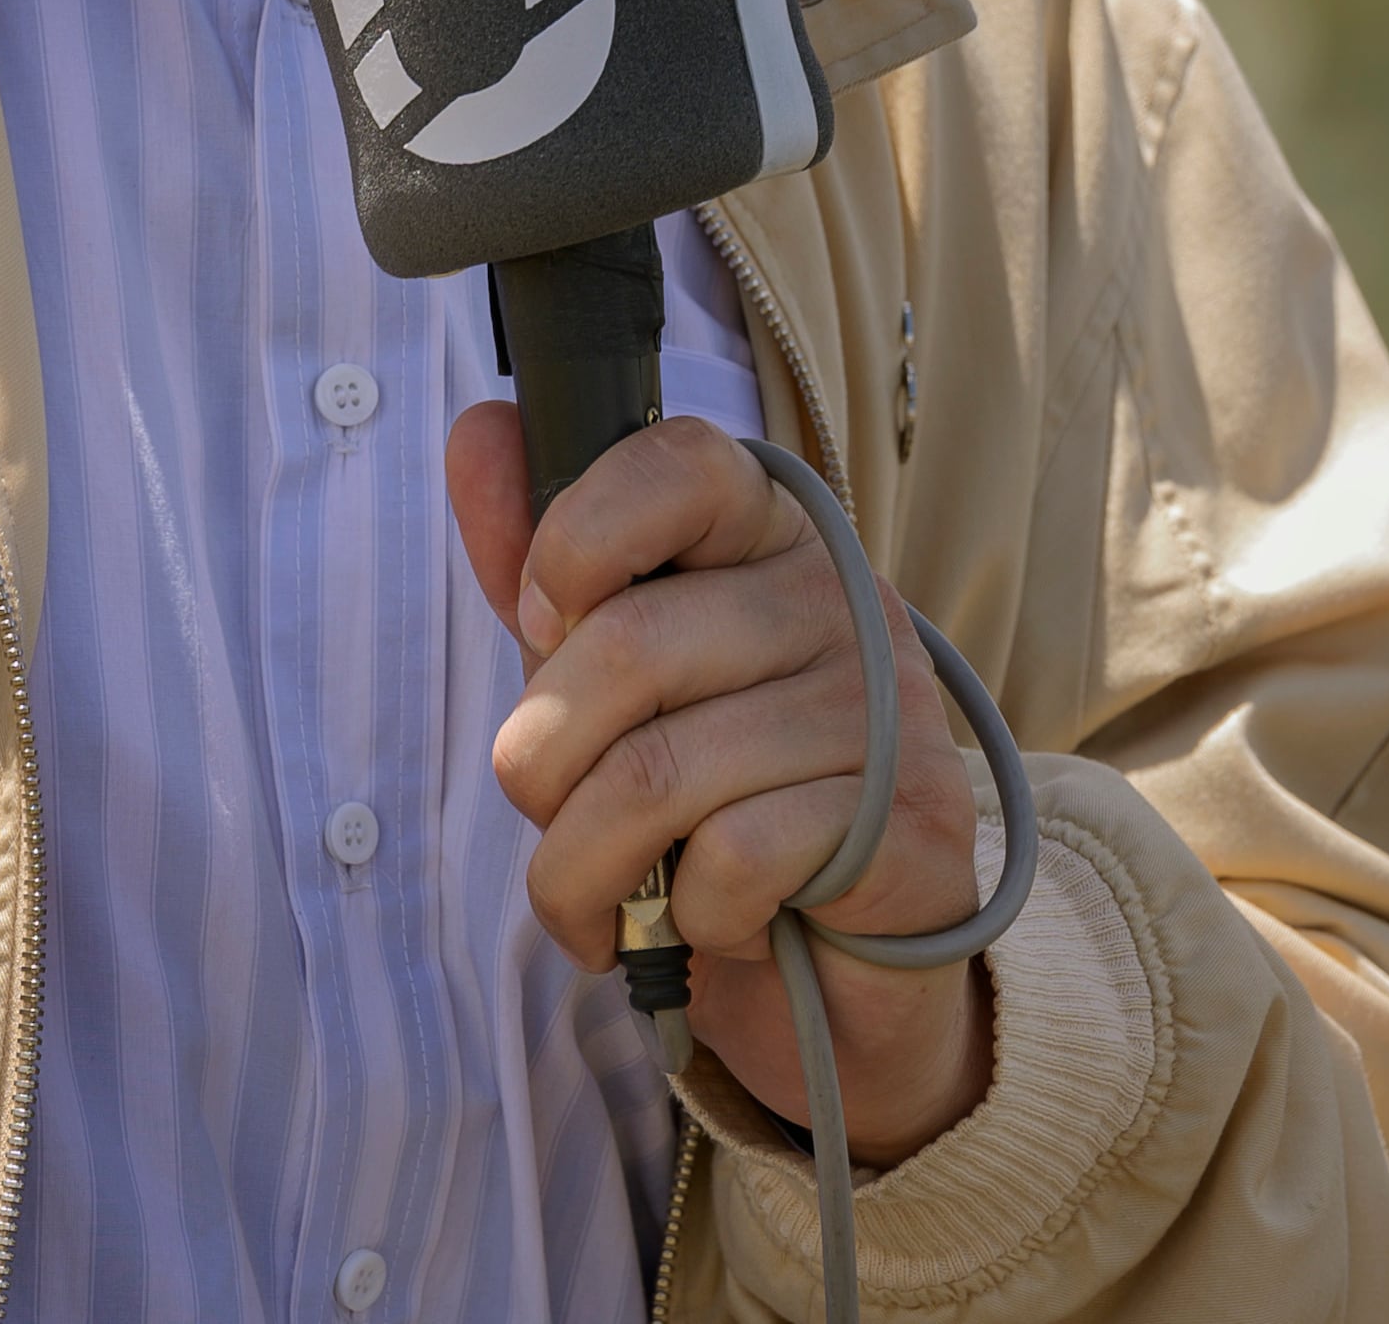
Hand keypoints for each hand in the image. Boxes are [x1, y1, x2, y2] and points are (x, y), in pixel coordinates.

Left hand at [451, 404, 994, 1162]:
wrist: (835, 956)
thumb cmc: (709, 790)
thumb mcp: (609, 674)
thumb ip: (544, 561)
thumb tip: (479, 431)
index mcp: (768, 533)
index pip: (680, 463)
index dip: (578, 536)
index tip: (540, 621)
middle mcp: (840, 597)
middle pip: (629, 646)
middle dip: (541, 764)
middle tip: (550, 816)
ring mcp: (885, 707)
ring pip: (659, 777)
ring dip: (583, 869)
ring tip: (596, 898)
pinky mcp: (909, 821)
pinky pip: (733, 859)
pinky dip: (688, 915)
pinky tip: (712, 918)